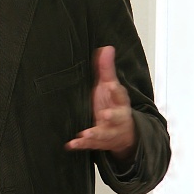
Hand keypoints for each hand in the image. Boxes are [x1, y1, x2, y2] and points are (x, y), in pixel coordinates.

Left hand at [66, 46, 136, 161]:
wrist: (123, 132)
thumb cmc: (112, 104)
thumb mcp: (110, 86)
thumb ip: (106, 69)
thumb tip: (106, 48)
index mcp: (119, 101)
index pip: (120, 95)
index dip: (115, 90)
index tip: (110, 85)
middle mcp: (116, 117)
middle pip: (117, 117)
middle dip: (112, 116)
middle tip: (105, 114)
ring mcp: (108, 131)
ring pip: (104, 134)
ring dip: (94, 134)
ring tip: (85, 134)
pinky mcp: (99, 142)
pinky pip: (90, 145)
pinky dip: (80, 145)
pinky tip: (71, 144)